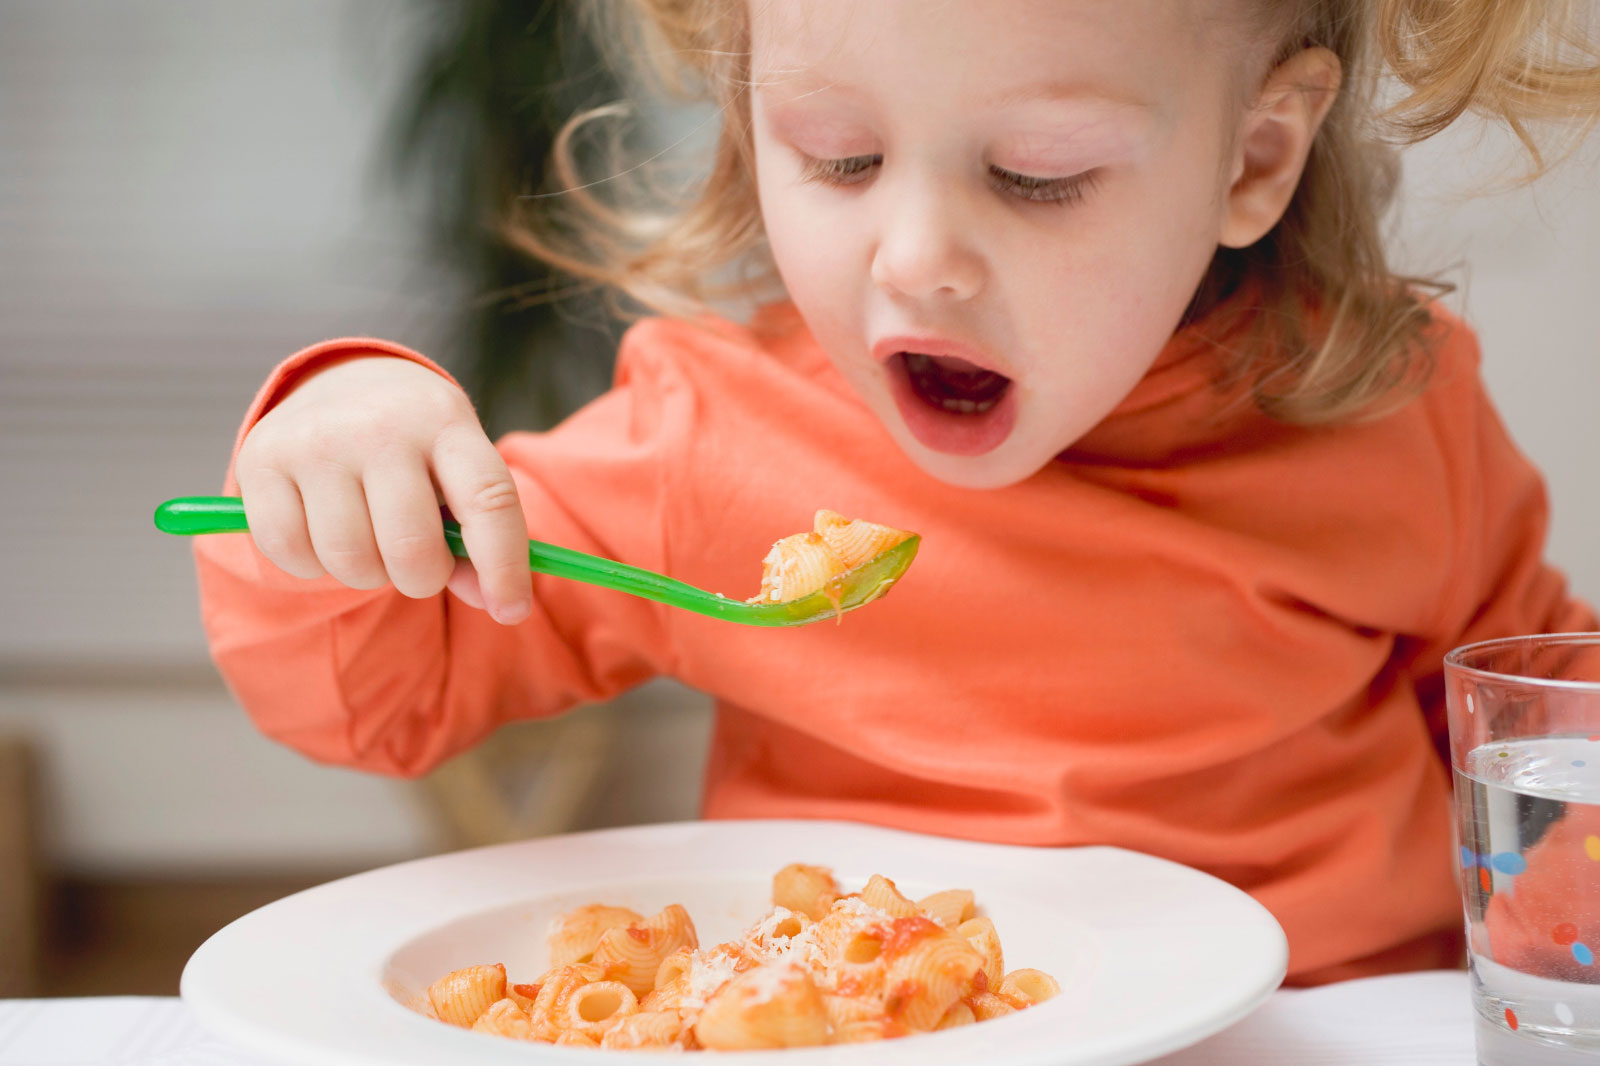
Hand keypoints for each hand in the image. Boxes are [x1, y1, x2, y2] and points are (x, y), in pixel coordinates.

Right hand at [234, 356, 532, 623]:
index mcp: (445, 421)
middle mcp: (380, 424)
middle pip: (412, 549)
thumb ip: (480, 540)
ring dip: (368, 573)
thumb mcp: (457, 474)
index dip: (505, 565)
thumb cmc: (417, 450)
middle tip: (418, 561)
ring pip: (351, 561)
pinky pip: (293, 555)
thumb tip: (494, 603)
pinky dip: (313, 564)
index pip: (488, 500)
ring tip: (370, 538)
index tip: (512, 611)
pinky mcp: (261, 459)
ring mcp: (316, 439)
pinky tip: (324, 529)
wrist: (339, 383)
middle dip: (422, 578)